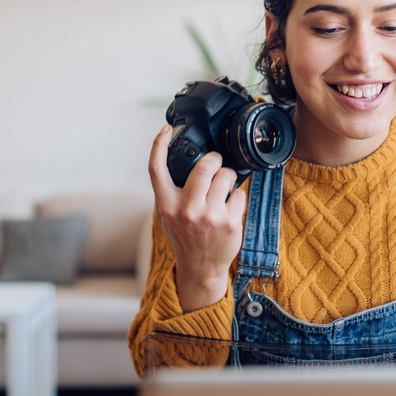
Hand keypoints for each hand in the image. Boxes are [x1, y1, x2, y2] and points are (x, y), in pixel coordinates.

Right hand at [148, 125, 245, 311]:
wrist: (200, 266)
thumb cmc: (184, 235)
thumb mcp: (167, 214)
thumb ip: (169, 190)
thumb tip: (178, 158)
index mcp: (166, 204)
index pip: (157, 169)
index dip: (159, 144)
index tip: (166, 129)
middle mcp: (186, 209)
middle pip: (204, 166)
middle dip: (214, 159)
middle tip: (215, 163)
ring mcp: (209, 216)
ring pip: (226, 176)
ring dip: (227, 177)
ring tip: (223, 188)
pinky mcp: (229, 223)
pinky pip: (239, 194)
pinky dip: (236, 197)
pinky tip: (229, 208)